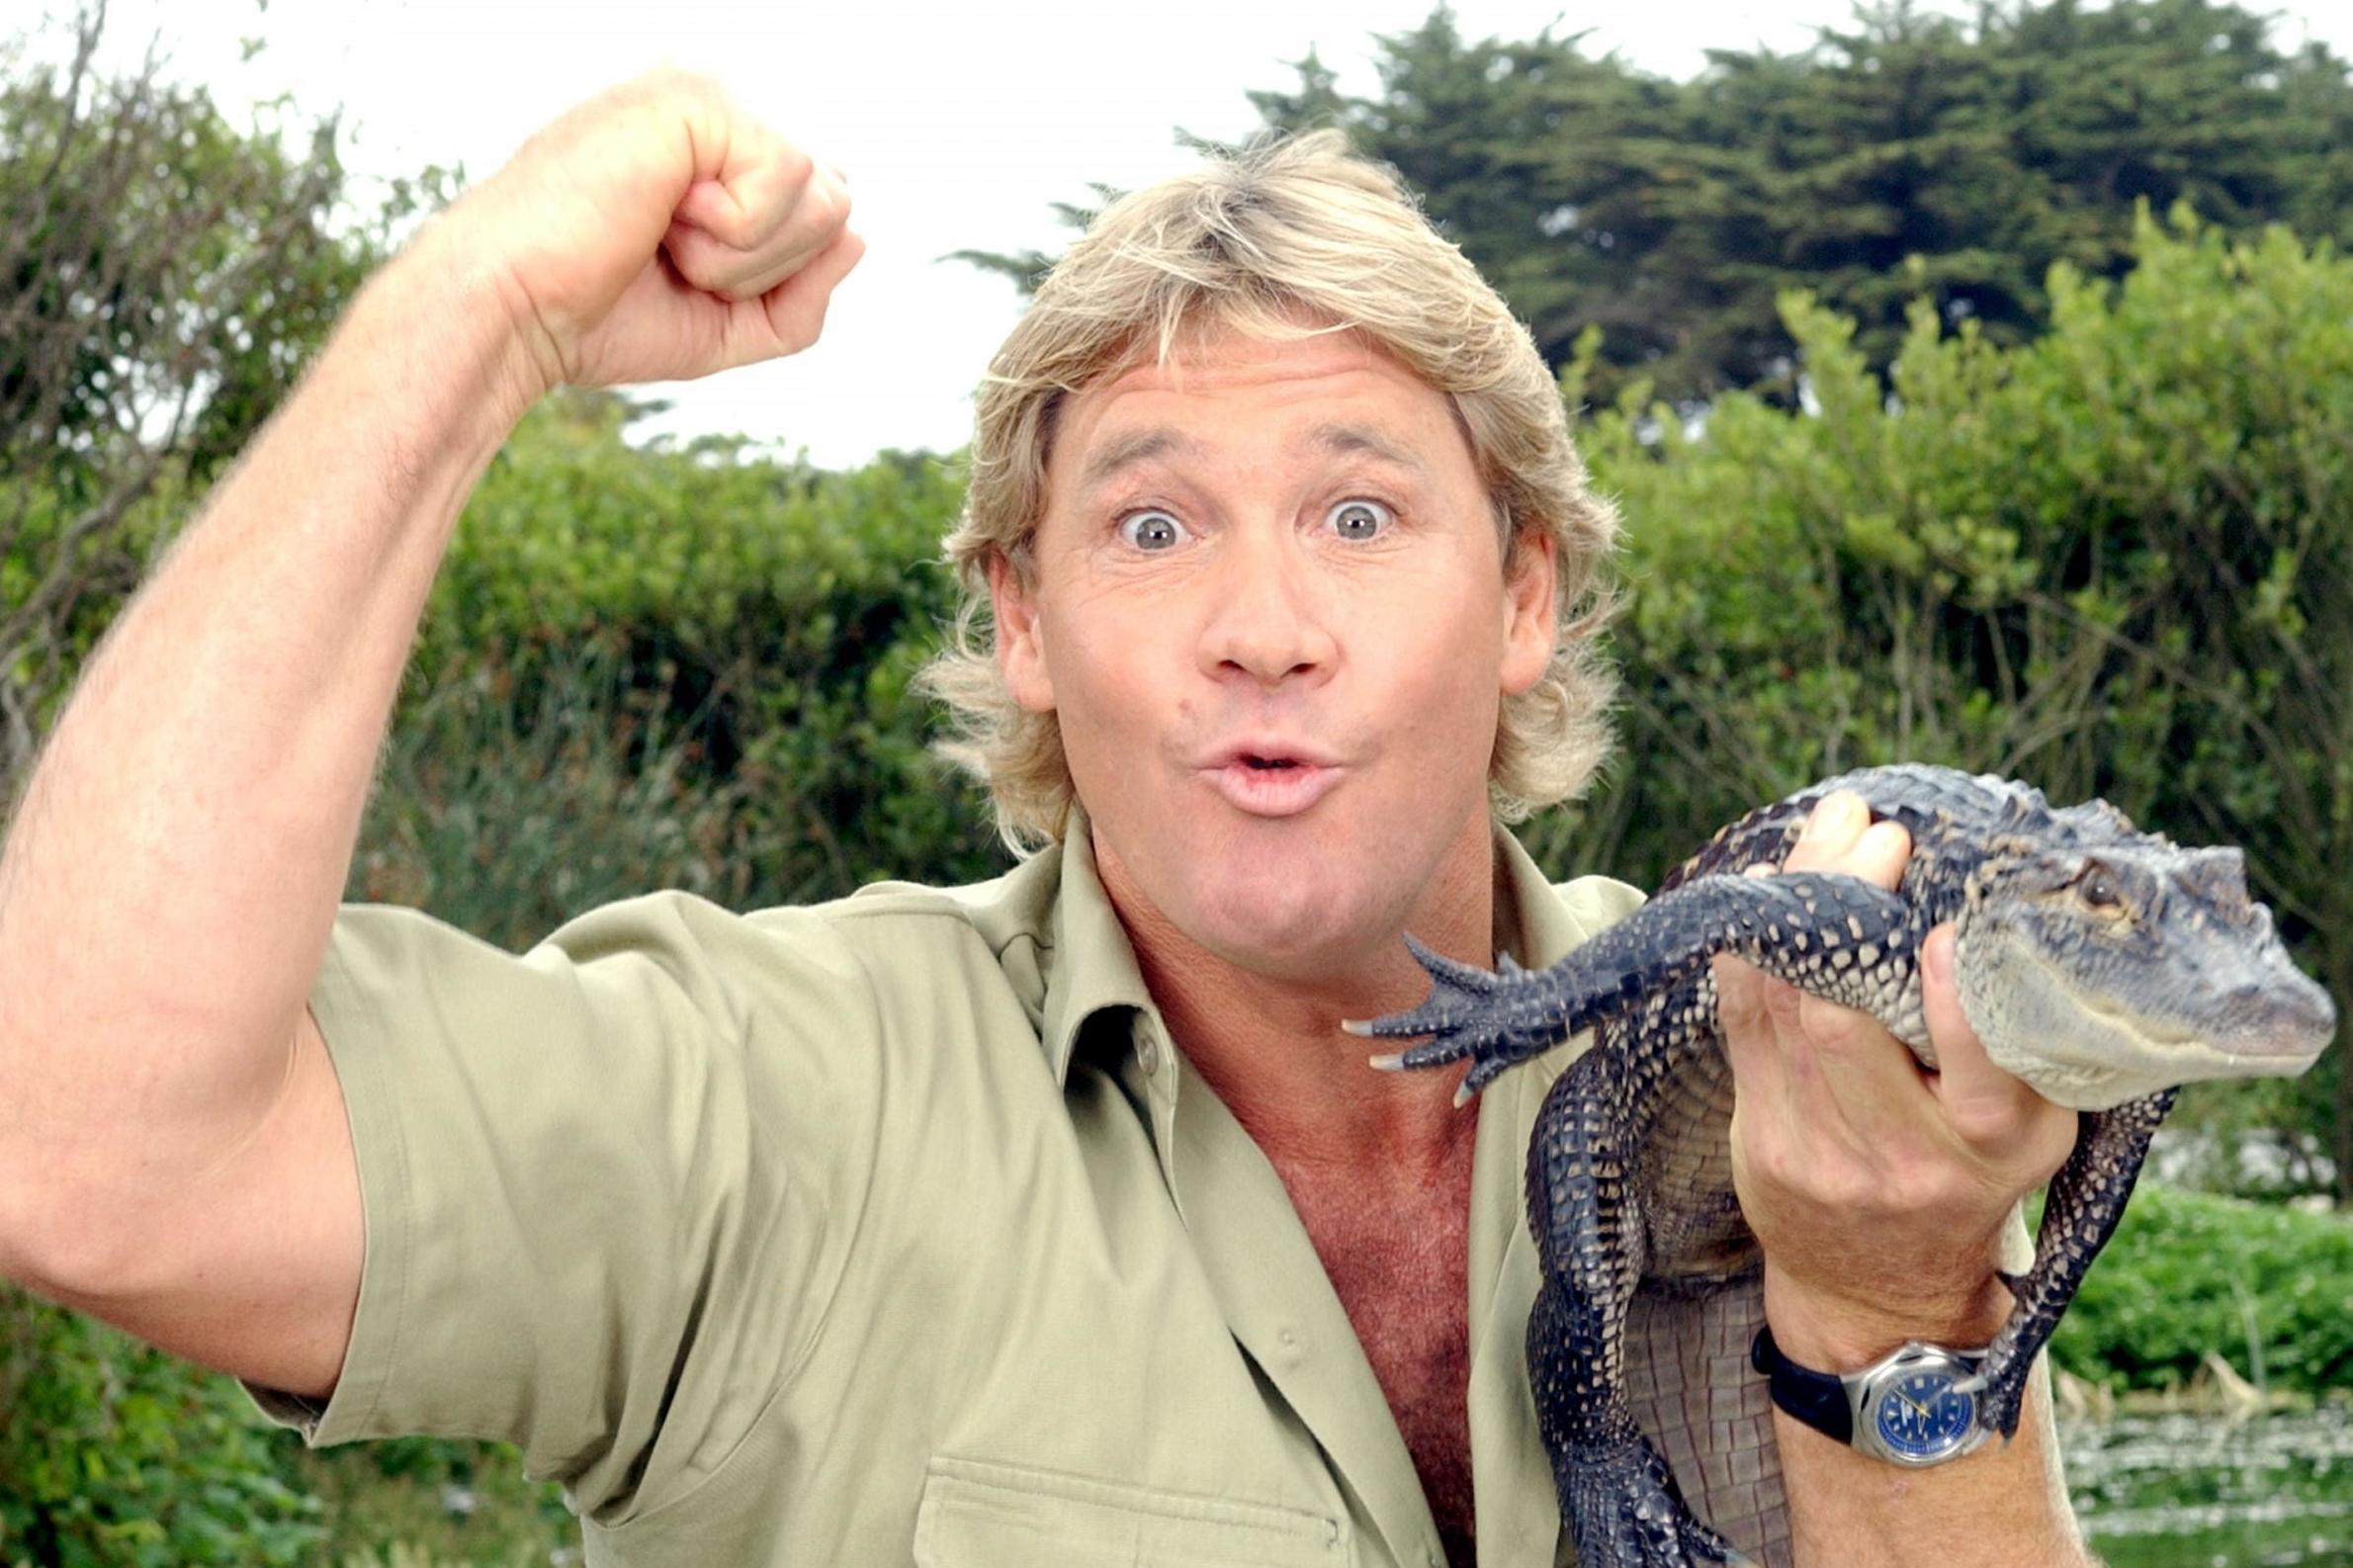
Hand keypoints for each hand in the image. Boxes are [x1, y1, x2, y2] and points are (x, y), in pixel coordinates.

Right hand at [430, 68, 863, 400]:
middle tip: (671, 258)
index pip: (820, 211)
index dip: (772, 275)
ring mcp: (707, 91)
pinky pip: (792, 175)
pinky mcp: (699, 93)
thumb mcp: (727, 323)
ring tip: (664, 236)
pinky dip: (736, 231)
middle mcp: (717, 106)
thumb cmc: (599, 315)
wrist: (515, 312)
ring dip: (747, 255)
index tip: (679, 272)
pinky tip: (664, 215)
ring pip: (827, 195)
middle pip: (837, 204)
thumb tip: (859, 236)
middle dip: (768, 269)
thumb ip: (802, 292)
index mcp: (718, 148)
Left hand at [1714, 792, 2077, 1364]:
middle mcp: (1900, 1155)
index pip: (1976, 1071)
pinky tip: (1770, 890)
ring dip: (1795, 907)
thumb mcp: (2033, 1130)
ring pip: (1780, 1008)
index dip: (1955, 999)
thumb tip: (2006, 911)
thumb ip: (2027, 1041)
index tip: (1948, 930)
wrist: (1880, 1287)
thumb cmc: (1971, 1179)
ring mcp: (1816, 1149)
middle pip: (1843, 1022)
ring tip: (1826, 833)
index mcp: (1990, 1147)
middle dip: (1846, 911)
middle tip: (1871, 830)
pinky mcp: (1757, 1134)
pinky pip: (1740, 1020)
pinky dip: (1751, 947)